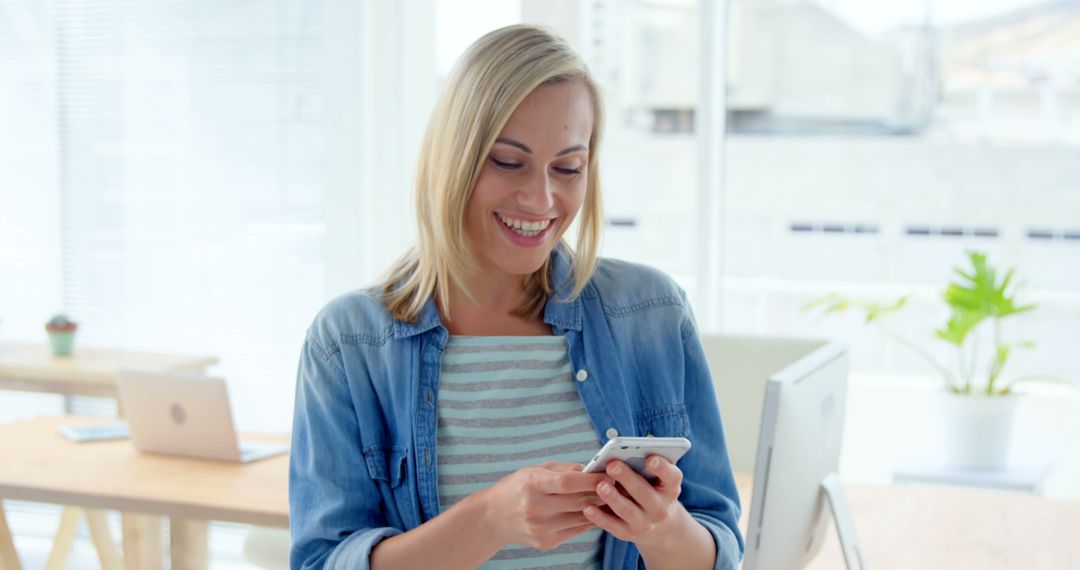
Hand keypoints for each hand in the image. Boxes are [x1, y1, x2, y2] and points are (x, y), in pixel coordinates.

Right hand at [479, 461, 610, 550]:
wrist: (492, 517)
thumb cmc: (516, 488)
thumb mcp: (534, 470)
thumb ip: (563, 469)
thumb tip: (592, 469)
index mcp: (532, 485)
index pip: (567, 482)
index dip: (590, 479)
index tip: (608, 473)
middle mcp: (536, 508)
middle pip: (578, 501)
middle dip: (601, 492)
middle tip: (619, 485)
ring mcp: (541, 528)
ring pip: (581, 517)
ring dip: (600, 508)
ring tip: (614, 498)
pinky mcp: (546, 542)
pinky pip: (576, 530)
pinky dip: (589, 520)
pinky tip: (598, 511)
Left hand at [582, 456, 688, 548]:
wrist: (657, 525)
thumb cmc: (650, 488)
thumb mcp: (655, 478)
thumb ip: (642, 465)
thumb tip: (619, 453)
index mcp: (670, 488)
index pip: (672, 476)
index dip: (662, 468)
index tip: (650, 459)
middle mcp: (661, 508)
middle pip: (645, 493)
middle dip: (628, 479)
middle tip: (612, 465)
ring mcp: (646, 523)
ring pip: (628, 511)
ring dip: (613, 498)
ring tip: (600, 486)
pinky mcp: (629, 534)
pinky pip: (613, 526)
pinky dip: (599, 517)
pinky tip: (588, 507)